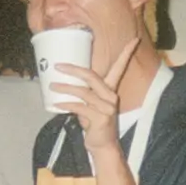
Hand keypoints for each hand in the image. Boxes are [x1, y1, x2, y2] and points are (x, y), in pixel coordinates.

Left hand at [52, 36, 139, 157]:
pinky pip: (79, 107)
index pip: (120, 68)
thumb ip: (83, 93)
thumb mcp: (89, 105)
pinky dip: (66, 105)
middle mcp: (111, 96)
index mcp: (110, 90)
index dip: (127, 53)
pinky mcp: (100, 118)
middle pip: (92, 76)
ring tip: (51, 86)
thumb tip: (62, 83)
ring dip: (65, 88)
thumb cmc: (94, 123)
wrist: (102, 145)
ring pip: (83, 92)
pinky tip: (55, 104)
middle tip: (58, 66)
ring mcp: (107, 107)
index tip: (134, 39)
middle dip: (74, 69)